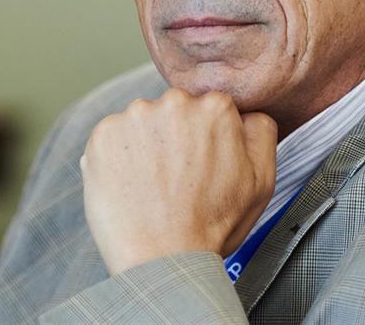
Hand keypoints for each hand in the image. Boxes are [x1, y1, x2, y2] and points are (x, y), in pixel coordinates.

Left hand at [80, 88, 276, 274]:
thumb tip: (247, 112)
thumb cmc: (211, 227)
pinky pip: (113, 139)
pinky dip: (118, 158)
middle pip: (175, 111)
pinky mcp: (103, 135)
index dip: (207, 139)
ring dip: (145, 146)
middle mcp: (174, 102)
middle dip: (175, 137)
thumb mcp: (261, 181)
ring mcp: (134, 117)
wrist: (162, 260)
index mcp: (215, 108)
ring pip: (142, 124)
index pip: (210, 108)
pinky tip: (131, 185)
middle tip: (177, 179)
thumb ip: (260, 132)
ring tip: (152, 186)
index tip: (201, 164)